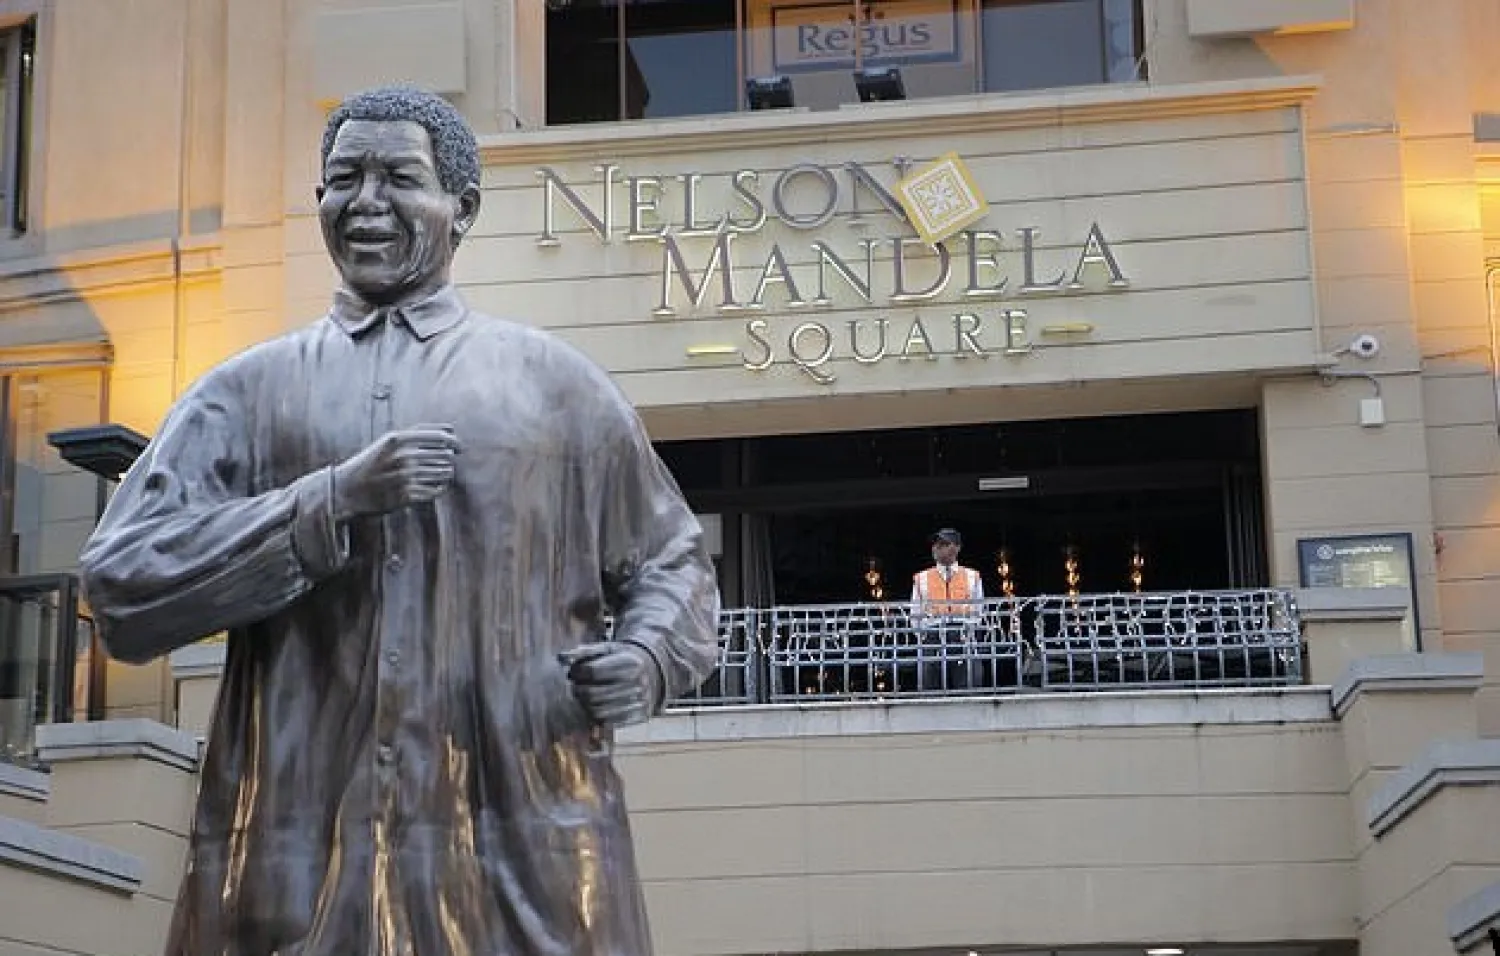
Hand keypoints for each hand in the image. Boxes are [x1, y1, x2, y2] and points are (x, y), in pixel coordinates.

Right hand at [331, 425, 461, 519]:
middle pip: (445, 455)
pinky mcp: (406, 496)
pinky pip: (436, 490)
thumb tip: (451, 429)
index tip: (459, 447)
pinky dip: (439, 488)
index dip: (454, 441)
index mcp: (398, 439)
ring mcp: (405, 477)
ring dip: (445, 473)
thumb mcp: (388, 441)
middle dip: (448, 458)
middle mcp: (403, 457)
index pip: (440, 437)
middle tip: (445, 461)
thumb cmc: (371, 462)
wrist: (346, 490)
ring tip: (439, 473)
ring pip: (443, 473)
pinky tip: (435, 486)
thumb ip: (418, 433)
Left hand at [559, 642, 661, 727]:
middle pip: (593, 694)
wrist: (652, 672)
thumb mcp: (607, 650)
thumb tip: (561, 658)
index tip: (574, 672)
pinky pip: (608, 722)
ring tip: (585, 695)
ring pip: (598, 710)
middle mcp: (638, 682)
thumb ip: (584, 652)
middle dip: (579, 690)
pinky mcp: (639, 716)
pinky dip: (597, 715)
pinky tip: (595, 706)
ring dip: (585, 704)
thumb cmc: (623, 659)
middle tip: (577, 686)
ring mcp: (640, 701)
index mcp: (630, 662)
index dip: (577, 672)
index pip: (593, 671)